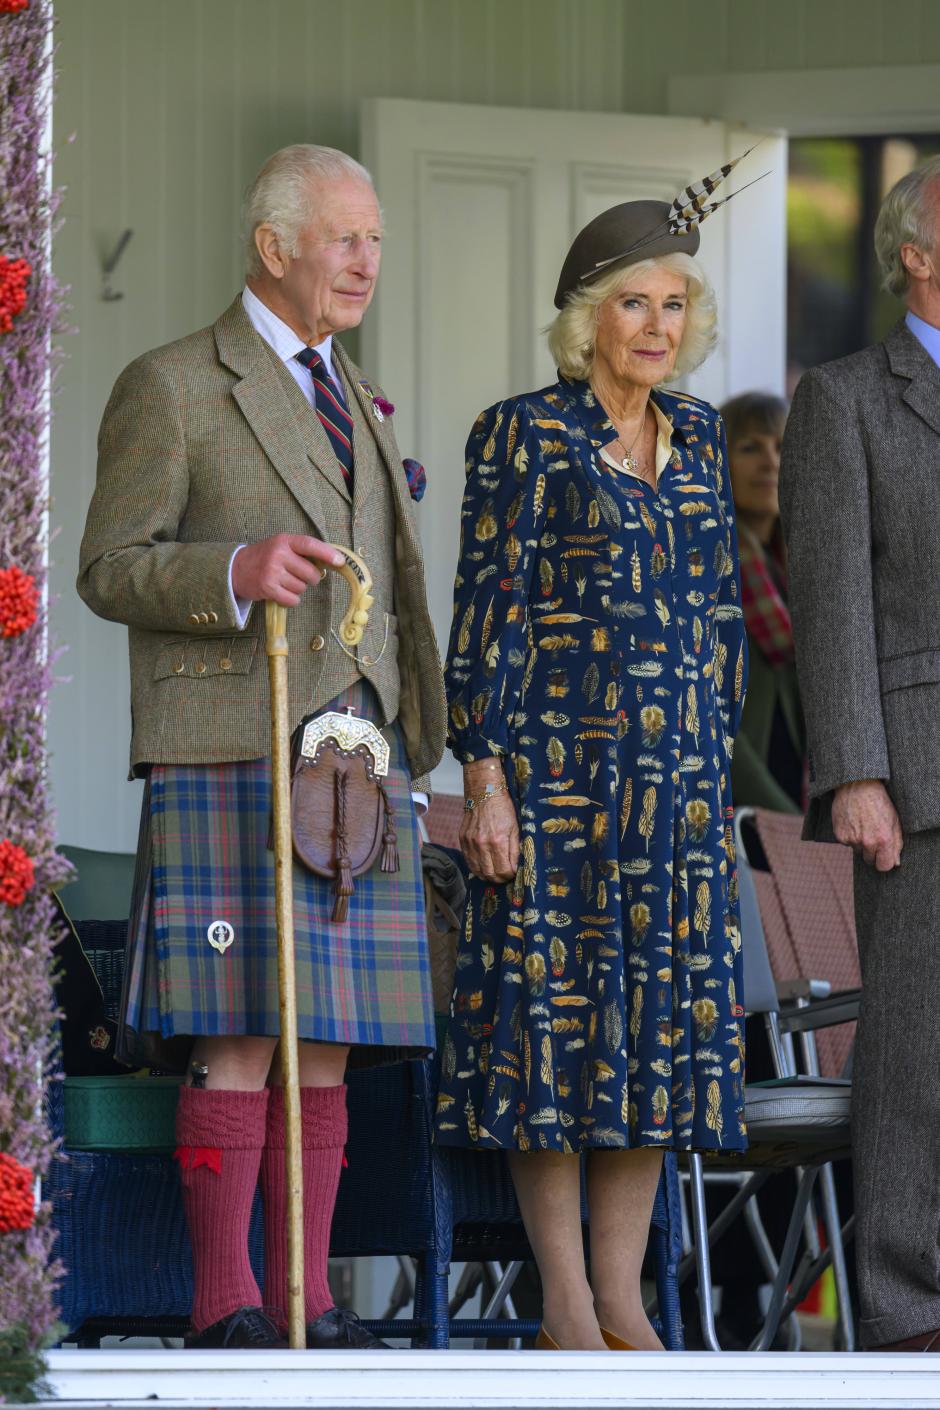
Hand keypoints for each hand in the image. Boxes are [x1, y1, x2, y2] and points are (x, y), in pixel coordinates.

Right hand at [231, 534, 345, 606]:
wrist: (236, 569)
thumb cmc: (264, 557)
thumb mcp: (280, 546)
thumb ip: (301, 551)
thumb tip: (331, 562)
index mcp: (284, 541)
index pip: (309, 545)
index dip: (327, 553)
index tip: (340, 562)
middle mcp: (278, 555)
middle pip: (310, 573)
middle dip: (310, 578)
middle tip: (298, 576)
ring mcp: (272, 572)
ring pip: (302, 588)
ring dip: (297, 589)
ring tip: (283, 582)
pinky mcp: (268, 588)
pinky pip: (293, 599)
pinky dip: (290, 599)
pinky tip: (281, 592)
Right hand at [460, 759, 519, 881]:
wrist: (484, 791)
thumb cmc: (503, 808)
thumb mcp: (516, 827)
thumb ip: (516, 849)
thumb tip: (517, 867)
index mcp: (498, 841)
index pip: (504, 870)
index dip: (511, 875)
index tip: (514, 873)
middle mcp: (482, 844)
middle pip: (490, 874)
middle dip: (500, 879)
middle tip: (506, 875)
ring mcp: (471, 843)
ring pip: (478, 871)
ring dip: (488, 876)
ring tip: (495, 873)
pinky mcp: (463, 840)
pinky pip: (469, 862)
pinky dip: (477, 868)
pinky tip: (484, 866)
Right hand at [832, 779, 902, 870]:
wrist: (857, 786)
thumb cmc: (879, 802)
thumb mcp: (894, 820)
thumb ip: (896, 844)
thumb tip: (895, 863)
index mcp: (883, 839)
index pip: (884, 867)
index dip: (884, 861)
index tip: (884, 855)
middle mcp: (867, 842)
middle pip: (869, 861)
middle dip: (872, 852)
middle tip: (872, 835)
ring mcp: (852, 839)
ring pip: (857, 851)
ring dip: (860, 843)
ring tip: (862, 825)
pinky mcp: (840, 835)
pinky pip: (846, 843)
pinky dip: (849, 836)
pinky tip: (853, 822)